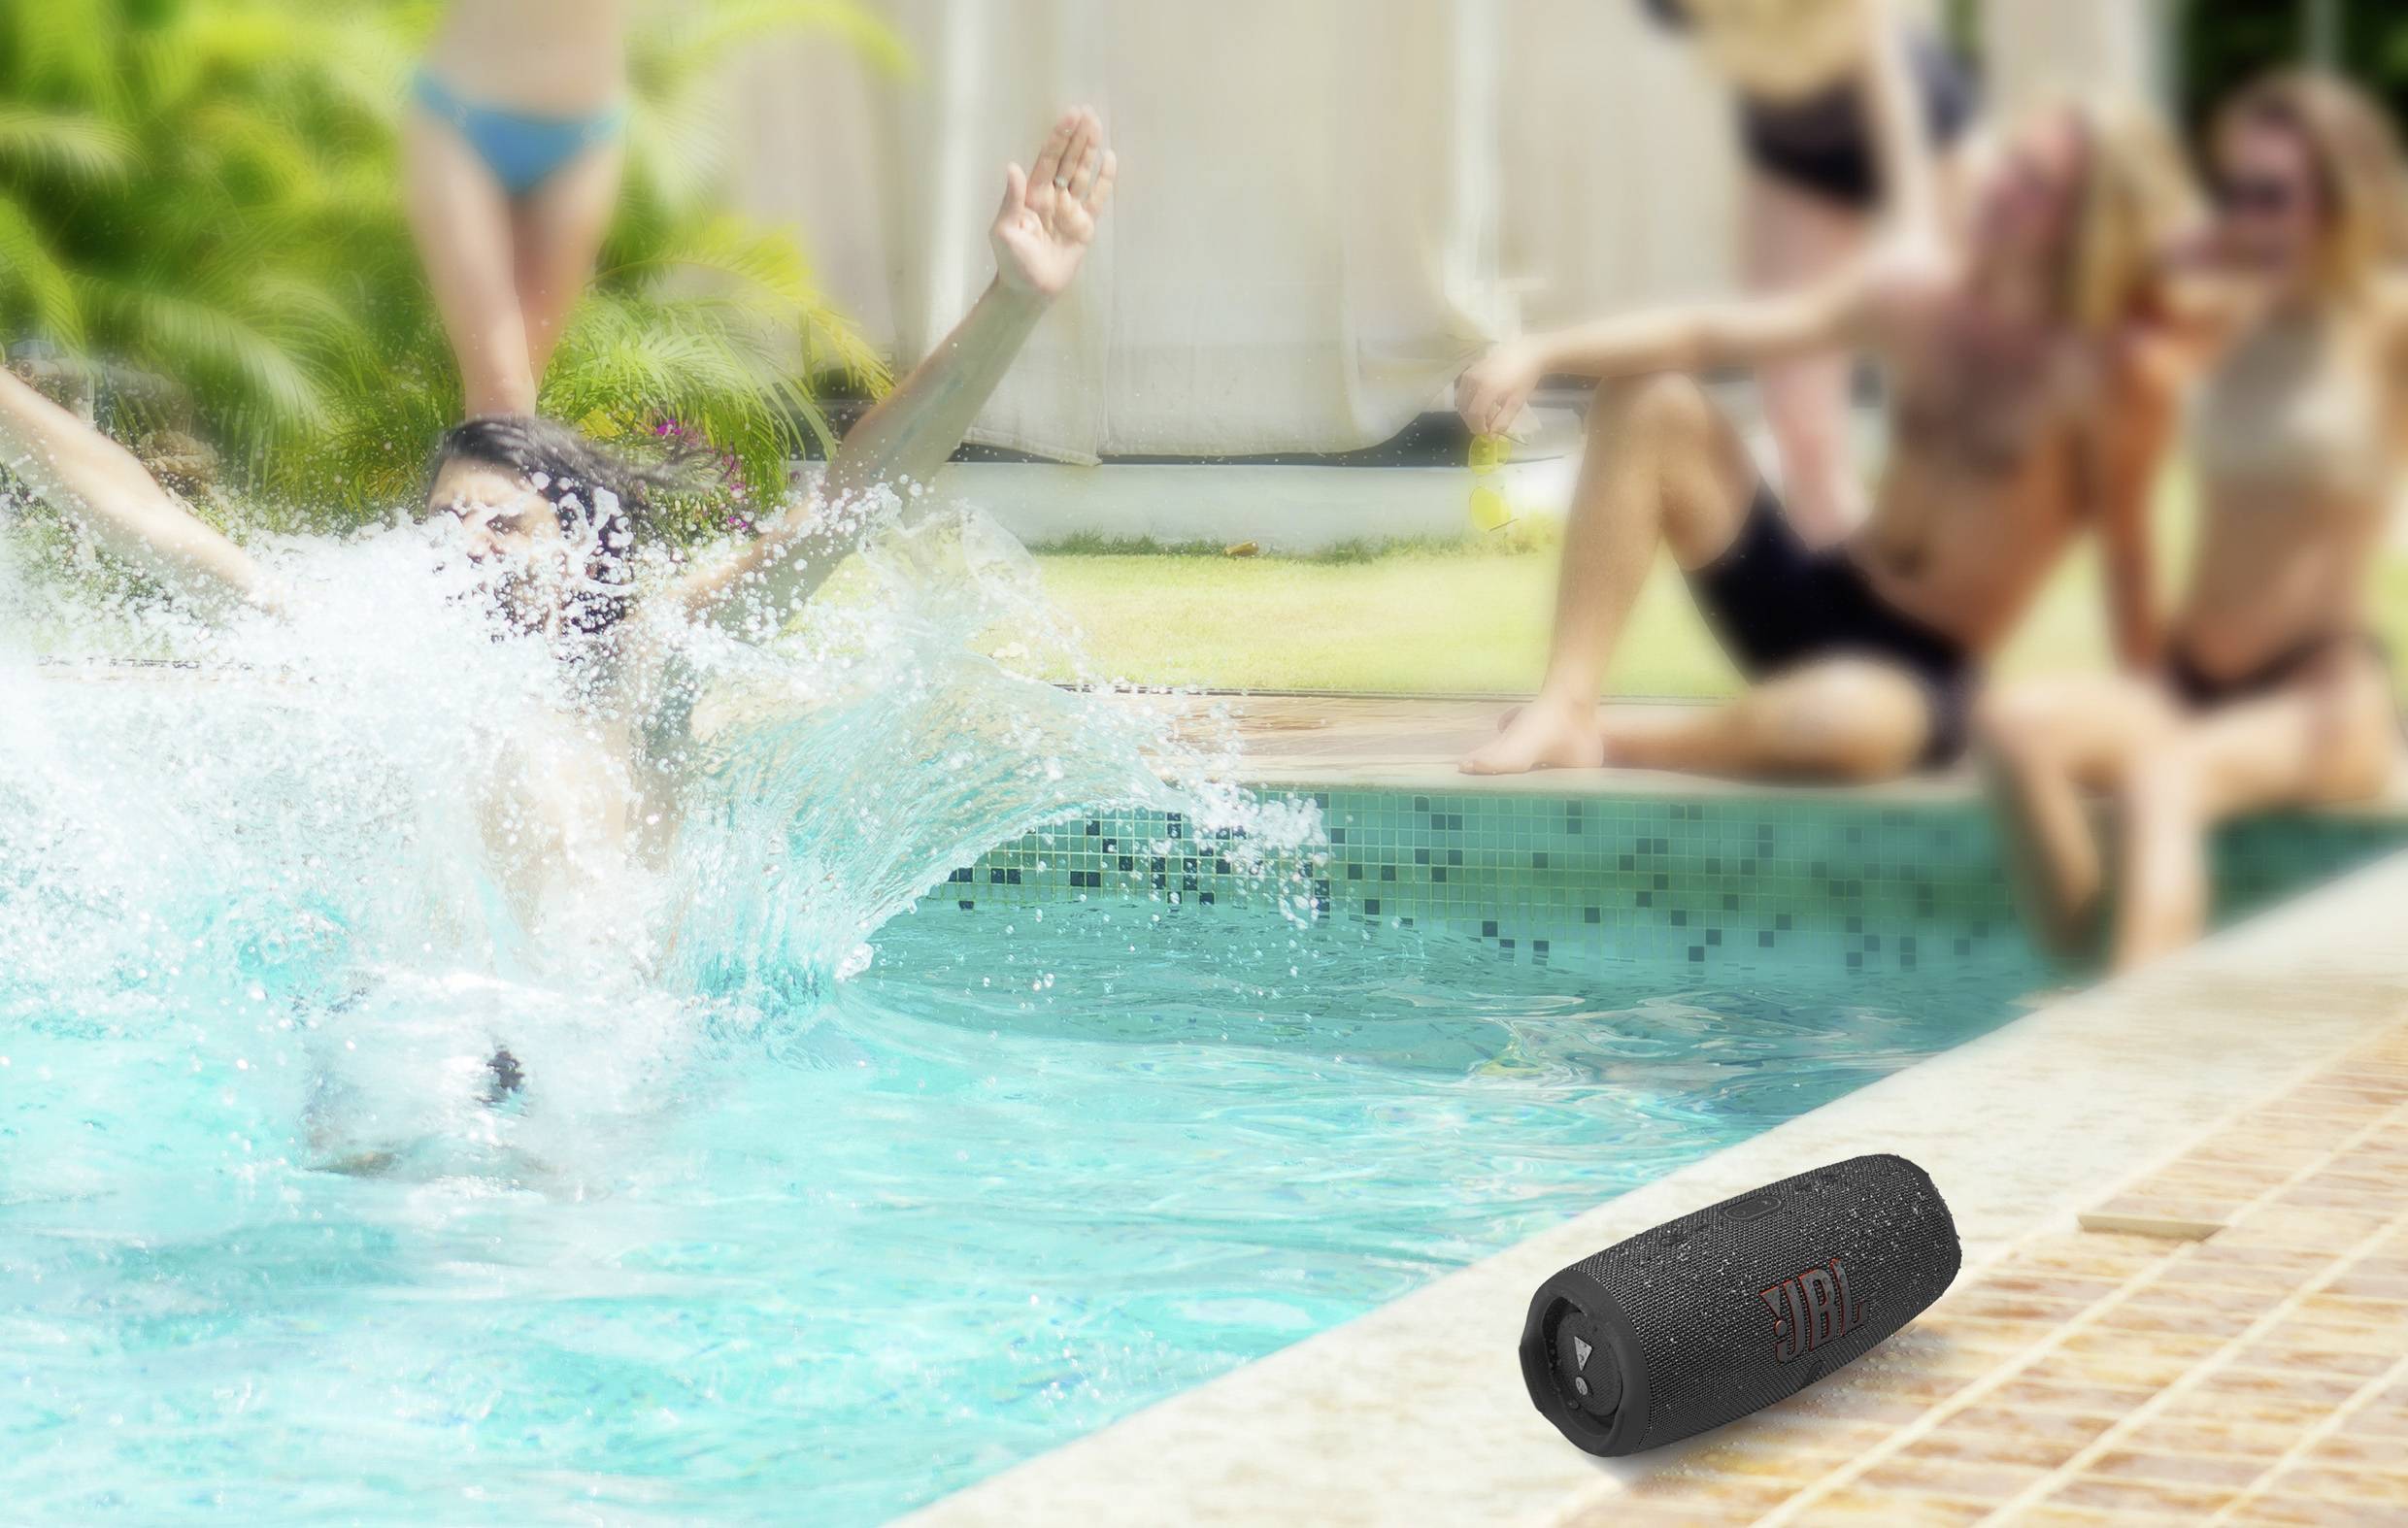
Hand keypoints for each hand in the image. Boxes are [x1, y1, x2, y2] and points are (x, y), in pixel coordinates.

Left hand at [992, 107, 1117, 300]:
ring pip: (1082, 174)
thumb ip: (1011, 200)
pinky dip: (1104, 180)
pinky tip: (1110, 160)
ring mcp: (1070, 210)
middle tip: (1089, 113)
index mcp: (1032, 195)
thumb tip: (1013, 168)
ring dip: (1090, 151)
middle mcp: (1052, 197)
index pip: (1048, 159)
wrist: (1031, 291)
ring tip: (1099, 127)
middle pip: (1068, 161)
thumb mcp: (1004, 231)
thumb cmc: (1013, 263)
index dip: (1059, 138)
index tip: (1070, 117)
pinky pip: (1096, 198)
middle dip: (1077, 137)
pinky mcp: (1084, 226)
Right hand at [1454, 340, 1543, 435]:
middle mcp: (1474, 380)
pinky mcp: (1469, 370)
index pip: (1475, 415)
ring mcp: (1469, 374)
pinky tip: (1480, 404)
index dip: (1478, 427)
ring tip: (1484, 416)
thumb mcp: (1516, 403)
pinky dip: (1468, 402)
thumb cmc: (1525, 378)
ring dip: (1469, 413)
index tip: (1487, 434)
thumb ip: (1502, 421)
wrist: (1526, 354)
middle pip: (1465, 409)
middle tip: (1485, 428)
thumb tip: (1491, 437)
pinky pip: (1462, 392)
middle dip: (1473, 422)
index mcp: (1487, 388)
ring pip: (1461, 401)